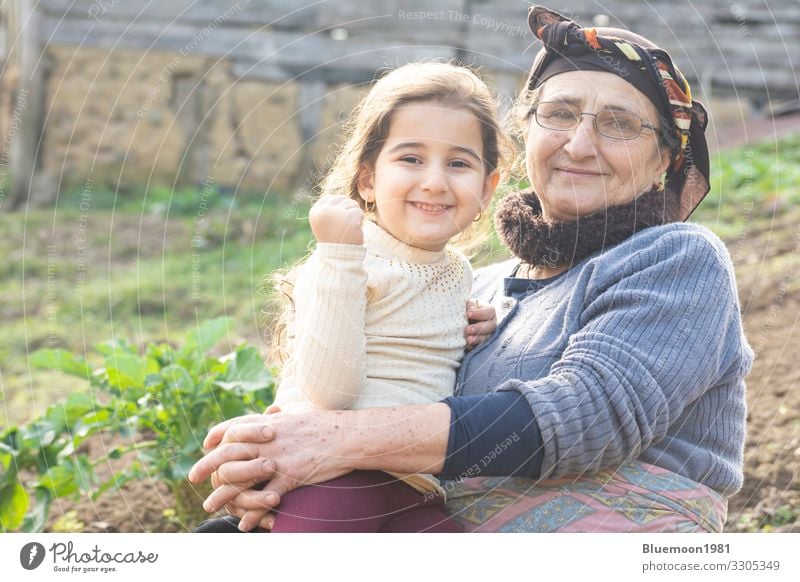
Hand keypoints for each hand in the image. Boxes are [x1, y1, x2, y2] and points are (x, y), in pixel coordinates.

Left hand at [188, 409, 351, 523]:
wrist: (347, 435)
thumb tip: (272, 415)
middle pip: (227, 453)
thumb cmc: (326, 425)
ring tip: (210, 505)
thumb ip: (279, 419)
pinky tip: (244, 522)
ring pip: (240, 479)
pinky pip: (264, 498)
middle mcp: (267, 440)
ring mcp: (277, 459)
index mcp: (268, 424)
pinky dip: (253, 513)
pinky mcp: (289, 477)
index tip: (207, 443)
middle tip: (193, 476)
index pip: (233, 427)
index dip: (217, 435)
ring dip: (222, 495)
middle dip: (207, 465)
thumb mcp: (297, 416)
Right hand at [309, 195, 363, 244]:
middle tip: (345, 225)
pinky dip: (360, 220)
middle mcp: (324, 211)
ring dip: (354, 214)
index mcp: (315, 212)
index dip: (337, 208)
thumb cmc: (333, 240)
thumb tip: (336, 196)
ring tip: (349, 227)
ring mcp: (336, 213)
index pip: (330, 198)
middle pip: (341, 198)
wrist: (339, 257)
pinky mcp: (349, 217)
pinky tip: (355, 229)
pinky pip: (359, 212)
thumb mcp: (323, 224)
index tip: (336, 222)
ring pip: (351, 203)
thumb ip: (326, 210)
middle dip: (346, 209)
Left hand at [465, 299, 495, 349]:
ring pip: (486, 338)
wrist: (461, 320)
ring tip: (468, 339)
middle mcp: (491, 323)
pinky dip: (474, 346)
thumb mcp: (467, 303)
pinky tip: (468, 346)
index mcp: (489, 311)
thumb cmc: (465, 308)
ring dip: (477, 339)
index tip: (468, 314)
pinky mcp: (481, 343)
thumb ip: (470, 304)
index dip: (480, 313)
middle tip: (468, 329)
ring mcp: (487, 334)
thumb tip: (471, 309)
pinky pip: (480, 346)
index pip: (489, 312)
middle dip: (479, 328)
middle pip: (490, 326)